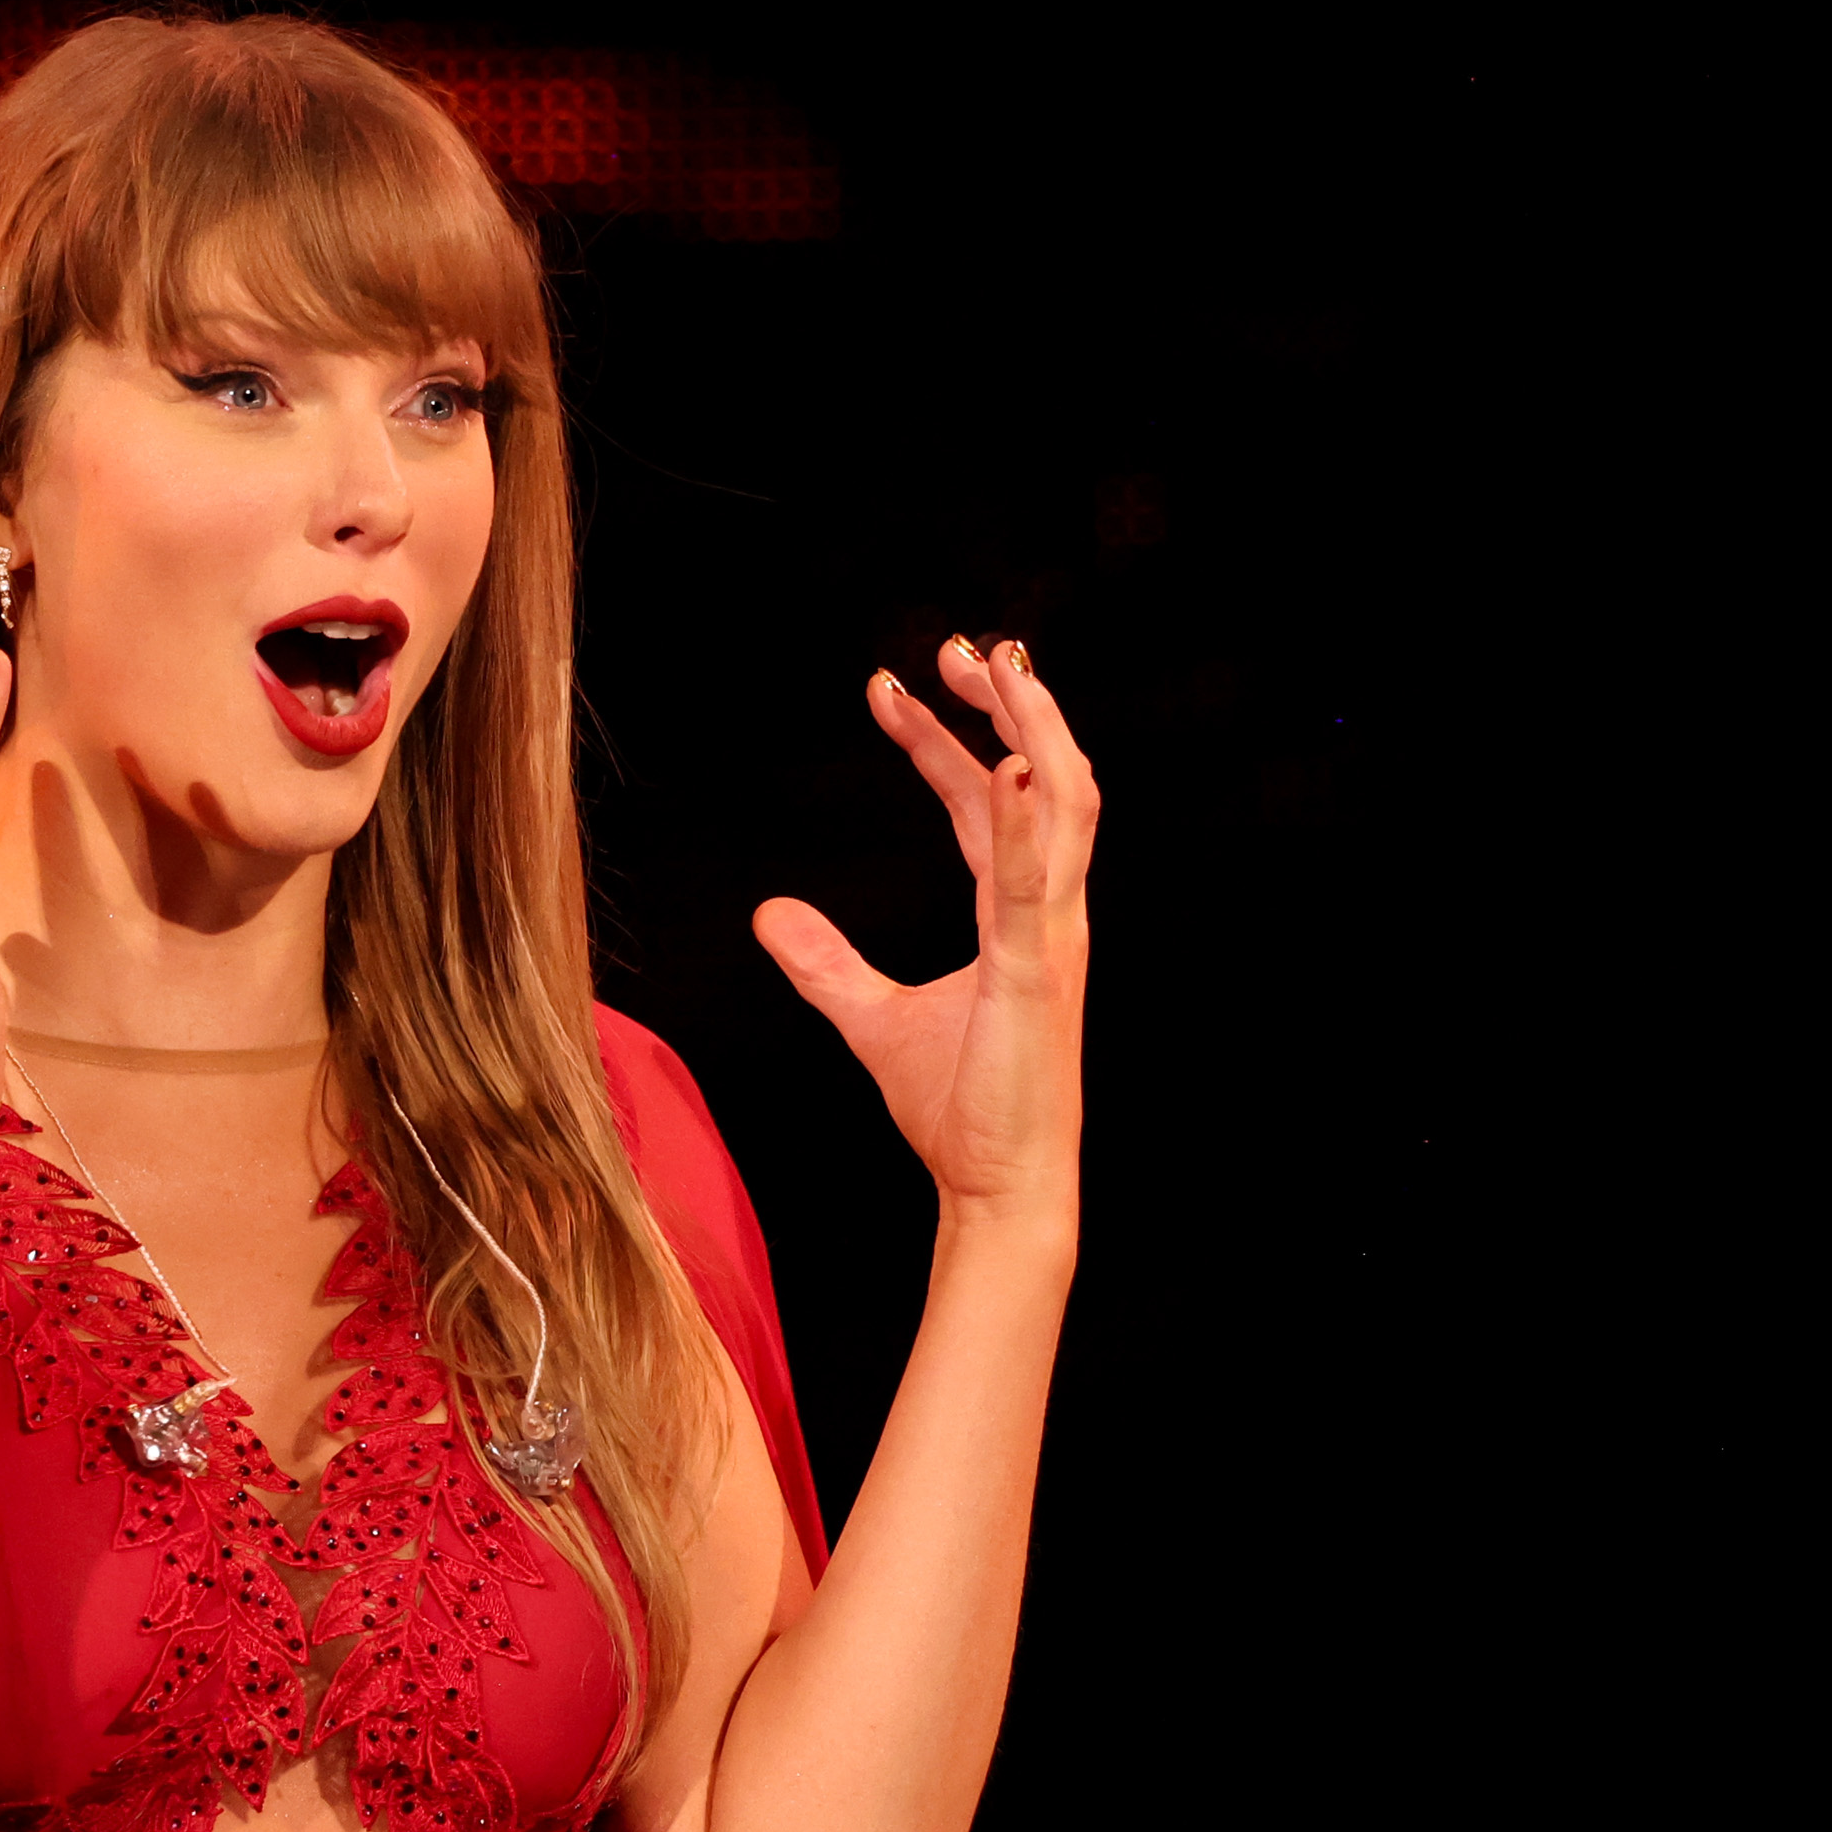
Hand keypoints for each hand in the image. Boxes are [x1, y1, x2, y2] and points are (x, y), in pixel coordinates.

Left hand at [753, 635, 1095, 1239]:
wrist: (1000, 1189)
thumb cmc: (960, 1110)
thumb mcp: (871, 1018)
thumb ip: (825, 963)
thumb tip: (767, 914)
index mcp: (1018, 915)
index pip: (984, 800)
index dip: (944, 739)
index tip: (887, 687)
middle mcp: (1049, 913)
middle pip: (1043, 778)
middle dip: (1008, 703)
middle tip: (959, 642)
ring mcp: (1053, 939)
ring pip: (1064, 806)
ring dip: (1033, 728)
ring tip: (997, 666)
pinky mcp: (1040, 975)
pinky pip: (1035, 884)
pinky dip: (1020, 821)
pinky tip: (1002, 764)